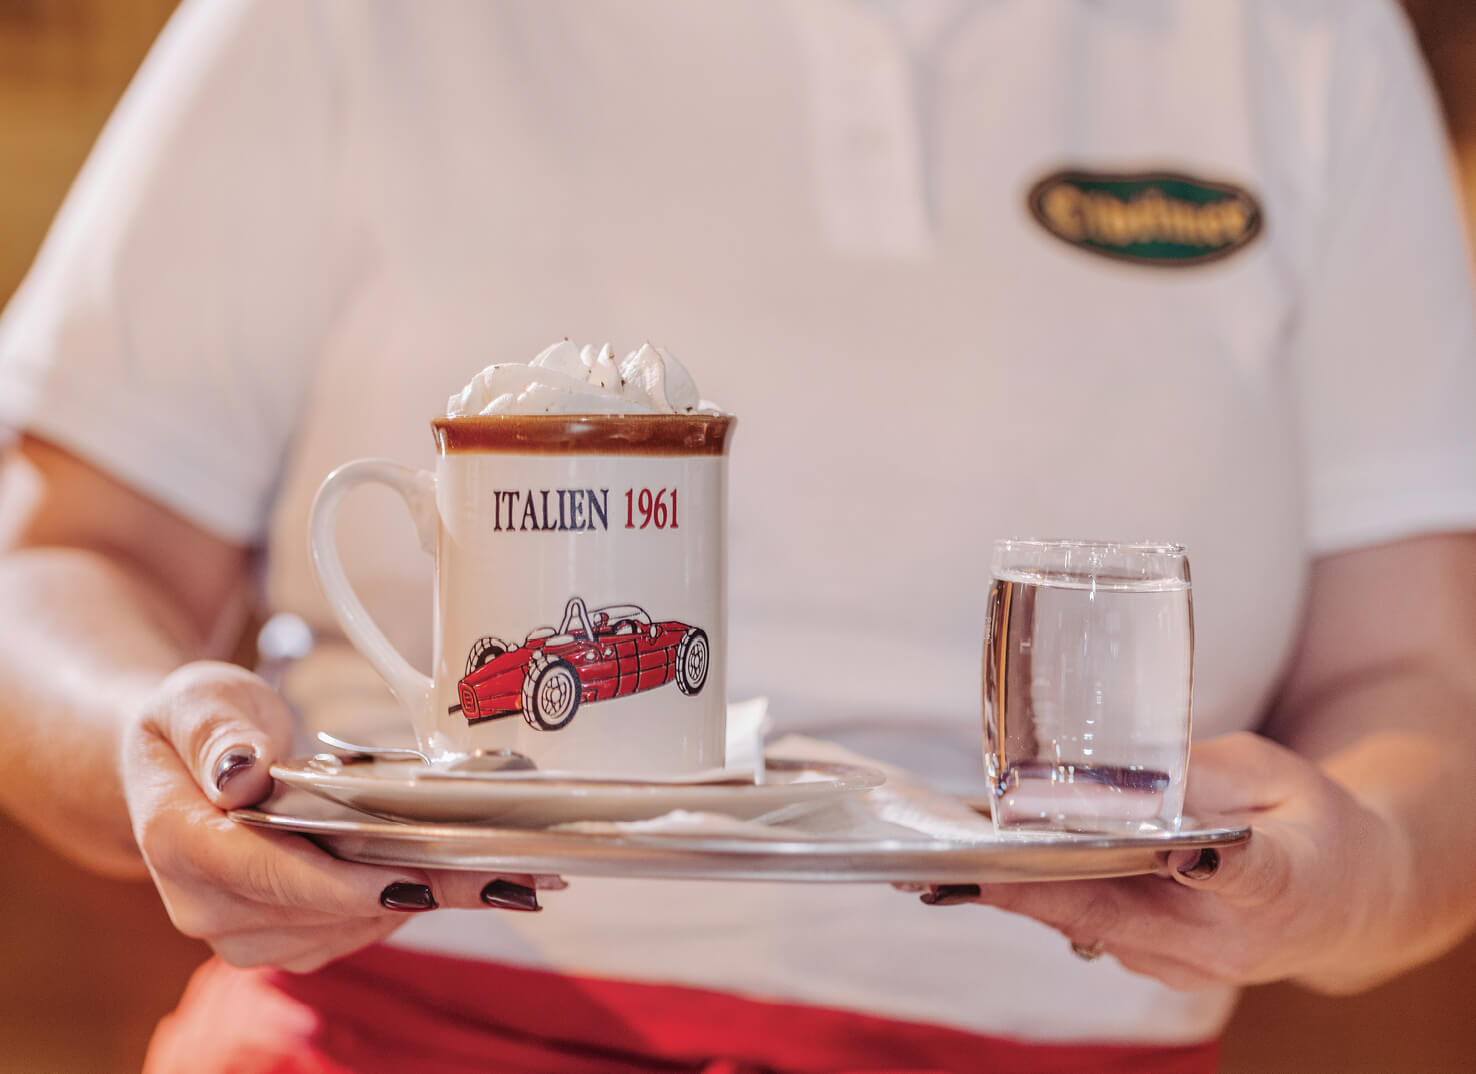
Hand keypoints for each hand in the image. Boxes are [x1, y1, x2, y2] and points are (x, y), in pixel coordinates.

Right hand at [121, 660, 553, 972]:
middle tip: (496, 871)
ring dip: (423, 902)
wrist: (178, 763)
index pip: (263, 875)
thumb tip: (242, 771)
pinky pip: (352, 931)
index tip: (410, 880)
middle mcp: (204, 904)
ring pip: (346, 929)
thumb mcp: (197, 701)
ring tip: (499, 876)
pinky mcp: (281, 935)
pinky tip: (460, 882)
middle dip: (410, 890)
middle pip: (320, 911)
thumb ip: (217, 733)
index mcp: (177, 842)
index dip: (340, 884)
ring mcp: (243, 929)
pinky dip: (406, 905)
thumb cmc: (191, 726)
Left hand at [909, 732, 1406, 990]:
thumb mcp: (1280, 776)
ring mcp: (1180, 964)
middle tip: (947, 863)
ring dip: (1015, 890)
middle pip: (1112, 909)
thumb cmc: (1311, 826)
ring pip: (1084, 922)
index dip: (1189, 863)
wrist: (1343, 902)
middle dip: (1024, 884)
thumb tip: (1140, 777)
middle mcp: (1221, 943)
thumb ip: (1211, 774)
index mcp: (1279, 887)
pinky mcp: (1152, 961)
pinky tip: (981, 869)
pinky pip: (1083, 925)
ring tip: (940, 861)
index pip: (1237, 876)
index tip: (1165, 849)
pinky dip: (1036, 895)